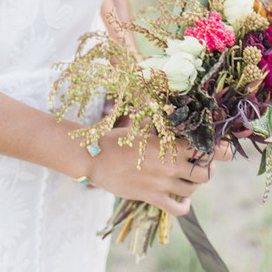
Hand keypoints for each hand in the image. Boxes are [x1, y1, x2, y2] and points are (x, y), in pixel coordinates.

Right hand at [87, 128, 217, 216]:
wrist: (95, 157)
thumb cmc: (115, 138)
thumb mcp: (139, 126)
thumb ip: (156, 122)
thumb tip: (164, 108)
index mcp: (167, 144)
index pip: (203, 147)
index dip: (218, 149)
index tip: (222, 148)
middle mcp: (169, 164)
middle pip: (205, 172)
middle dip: (209, 168)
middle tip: (204, 163)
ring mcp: (162, 182)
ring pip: (193, 189)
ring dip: (195, 184)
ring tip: (190, 177)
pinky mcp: (152, 197)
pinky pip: (177, 208)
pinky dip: (185, 206)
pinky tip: (185, 200)